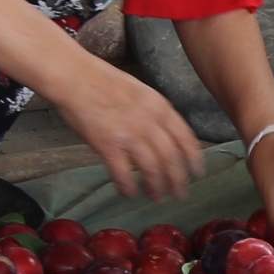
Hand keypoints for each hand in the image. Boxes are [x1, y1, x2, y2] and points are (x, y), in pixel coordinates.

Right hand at [51, 62, 208, 203]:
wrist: (75, 76)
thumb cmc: (104, 82)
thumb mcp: (141, 92)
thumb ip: (155, 113)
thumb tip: (166, 137)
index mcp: (159, 107)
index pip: (185, 138)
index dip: (194, 159)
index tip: (198, 173)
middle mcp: (148, 121)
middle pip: (171, 158)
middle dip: (177, 180)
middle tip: (179, 194)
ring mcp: (128, 133)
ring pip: (151, 169)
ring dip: (156, 187)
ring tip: (157, 197)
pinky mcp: (107, 144)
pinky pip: (122, 173)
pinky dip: (128, 187)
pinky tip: (129, 193)